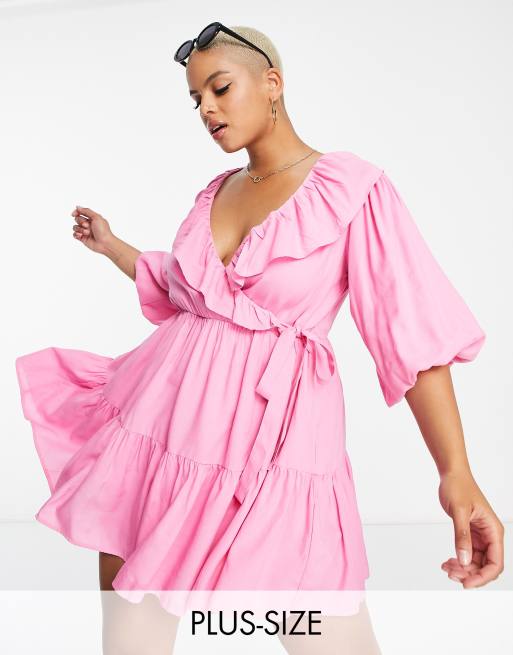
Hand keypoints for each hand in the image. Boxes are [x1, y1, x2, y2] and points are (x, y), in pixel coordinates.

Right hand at [71, 206, 114, 254]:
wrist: (105, 243)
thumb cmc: (103, 230)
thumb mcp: (96, 217)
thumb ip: (87, 211)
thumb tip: (77, 207)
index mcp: (92, 218)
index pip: (81, 212)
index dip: (76, 212)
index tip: (73, 214)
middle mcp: (88, 224)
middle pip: (77, 219)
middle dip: (81, 222)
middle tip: (87, 226)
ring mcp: (85, 231)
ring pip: (75, 227)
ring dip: (80, 229)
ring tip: (87, 233)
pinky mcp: (83, 238)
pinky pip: (74, 234)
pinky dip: (76, 234)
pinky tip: (81, 236)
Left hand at [439, 469, 503, 587]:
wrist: (451, 474)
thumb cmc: (458, 486)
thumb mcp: (459, 511)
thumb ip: (462, 536)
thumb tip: (465, 561)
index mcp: (493, 530)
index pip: (495, 563)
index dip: (483, 577)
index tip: (466, 583)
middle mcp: (490, 535)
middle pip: (485, 566)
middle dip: (469, 574)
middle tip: (450, 574)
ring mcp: (480, 536)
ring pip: (475, 562)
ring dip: (463, 569)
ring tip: (446, 567)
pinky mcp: (470, 534)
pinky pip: (468, 554)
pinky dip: (458, 560)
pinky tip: (447, 562)